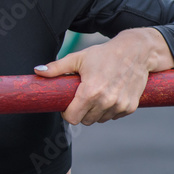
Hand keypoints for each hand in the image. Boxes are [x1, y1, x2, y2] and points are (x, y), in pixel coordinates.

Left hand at [34, 28, 173, 125]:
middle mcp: (106, 101)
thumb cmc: (104, 54)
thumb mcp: (78, 58)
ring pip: (100, 120)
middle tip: (81, 98)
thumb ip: (57, 68)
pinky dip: (109, 110)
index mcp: (90, 92)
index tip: (67, 105)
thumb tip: (37, 70)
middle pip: (86, 121)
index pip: (73, 118)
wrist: (135, 52)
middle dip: (81, 112)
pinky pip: (113, 116)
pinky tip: (109, 95)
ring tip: (96, 95)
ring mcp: (119, 105)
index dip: (67, 113)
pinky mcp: (130, 107)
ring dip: (95, 112)